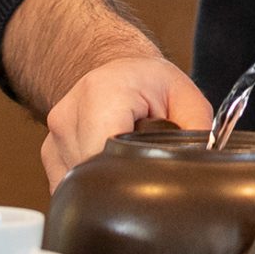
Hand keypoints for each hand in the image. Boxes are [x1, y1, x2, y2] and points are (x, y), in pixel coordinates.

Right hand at [41, 55, 212, 189]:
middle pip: (93, 177)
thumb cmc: (148, 81)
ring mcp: (54, 137)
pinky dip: (92, 186)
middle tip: (144, 173)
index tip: (149, 178)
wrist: (115, 66)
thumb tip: (205, 164)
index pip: (106, 155)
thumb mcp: (184, 96)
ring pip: (79, 187)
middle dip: (121, 184)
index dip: (131, 175)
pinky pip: (70, 186)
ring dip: (105, 186)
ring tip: (126, 164)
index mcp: (102, 95)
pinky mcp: (49, 154)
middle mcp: (70, 115)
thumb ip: (197, 130)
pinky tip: (110, 168)